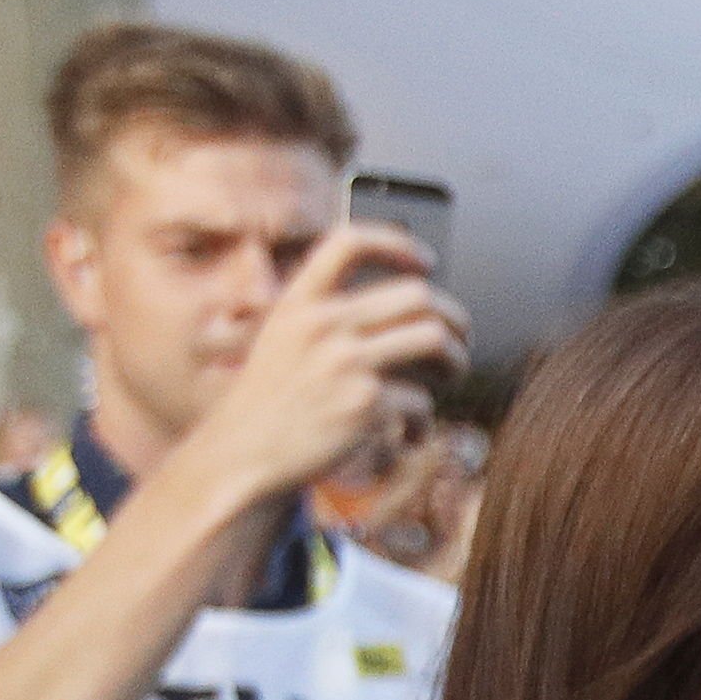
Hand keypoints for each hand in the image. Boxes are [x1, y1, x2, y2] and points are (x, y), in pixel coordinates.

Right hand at [183, 225, 470, 509]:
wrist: (242, 456)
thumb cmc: (270, 403)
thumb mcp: (281, 340)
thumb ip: (327, 316)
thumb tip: (403, 304)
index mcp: (298, 302)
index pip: (350, 243)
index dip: (396, 244)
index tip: (425, 261)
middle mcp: (323, 324)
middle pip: (418, 294)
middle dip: (452, 318)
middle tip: (459, 338)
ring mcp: (346, 363)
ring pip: (434, 339)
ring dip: (455, 360)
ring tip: (449, 376)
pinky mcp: (367, 405)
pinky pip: (423, 402)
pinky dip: (423, 421)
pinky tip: (408, 434)